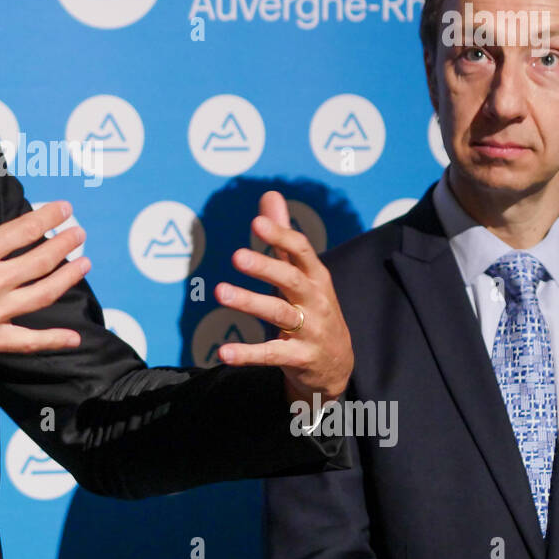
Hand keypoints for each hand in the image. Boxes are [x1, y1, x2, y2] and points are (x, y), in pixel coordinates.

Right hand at [0, 201, 89, 397]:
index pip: (19, 231)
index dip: (46, 218)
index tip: (63, 209)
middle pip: (39, 260)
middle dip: (64, 244)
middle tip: (79, 233)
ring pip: (42, 294)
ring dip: (67, 278)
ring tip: (84, 264)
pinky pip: (29, 341)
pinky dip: (53, 340)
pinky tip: (74, 338)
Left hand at [212, 190, 352, 404]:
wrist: (336, 364)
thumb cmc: (313, 308)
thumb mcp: (302, 273)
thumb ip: (282, 237)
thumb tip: (270, 194)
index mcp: (316, 276)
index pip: (301, 251)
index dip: (281, 235)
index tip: (257, 222)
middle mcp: (316, 300)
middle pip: (291, 280)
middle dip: (266, 267)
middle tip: (236, 256)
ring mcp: (310, 330)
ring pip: (280, 314)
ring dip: (251, 302)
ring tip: (221, 292)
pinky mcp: (299, 357)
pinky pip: (271, 354)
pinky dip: (247, 353)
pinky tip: (223, 352)